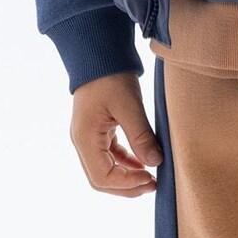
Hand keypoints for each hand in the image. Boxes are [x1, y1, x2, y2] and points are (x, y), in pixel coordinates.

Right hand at [69, 70, 162, 195]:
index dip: (126, 184)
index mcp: (85, 138)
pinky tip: (142, 161)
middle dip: (126, 186)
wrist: (99, 51)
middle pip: (101, 178)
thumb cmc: (111, 74)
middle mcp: (82, 141)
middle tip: (152, 185)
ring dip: (126, 176)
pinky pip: (109, 155)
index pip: (102, 177)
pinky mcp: (97, 129)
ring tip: (150, 176)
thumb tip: (155, 163)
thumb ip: (141, 136)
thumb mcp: (129, 104)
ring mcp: (88, 136)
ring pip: (105, 168)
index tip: (150, 179)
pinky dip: (125, 162)